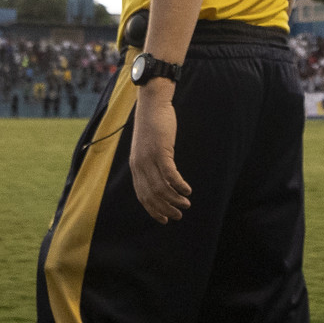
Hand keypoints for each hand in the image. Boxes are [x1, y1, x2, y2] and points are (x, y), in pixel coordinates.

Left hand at [129, 88, 191, 222]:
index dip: (153, 210)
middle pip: (152, 195)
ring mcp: (149, 158)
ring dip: (175, 200)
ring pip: (161, 188)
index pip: (142, 195)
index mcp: (136, 166)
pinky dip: (179, 186)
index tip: (164, 219)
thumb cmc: (152, 124)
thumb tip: (160, 177)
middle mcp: (140, 165)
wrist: (152, 103)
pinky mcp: (161, 151)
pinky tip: (187, 190)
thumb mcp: (147, 146)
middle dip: (165, 209)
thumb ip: (150, 162)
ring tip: (186, 204)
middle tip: (178, 215)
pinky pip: (170, 175)